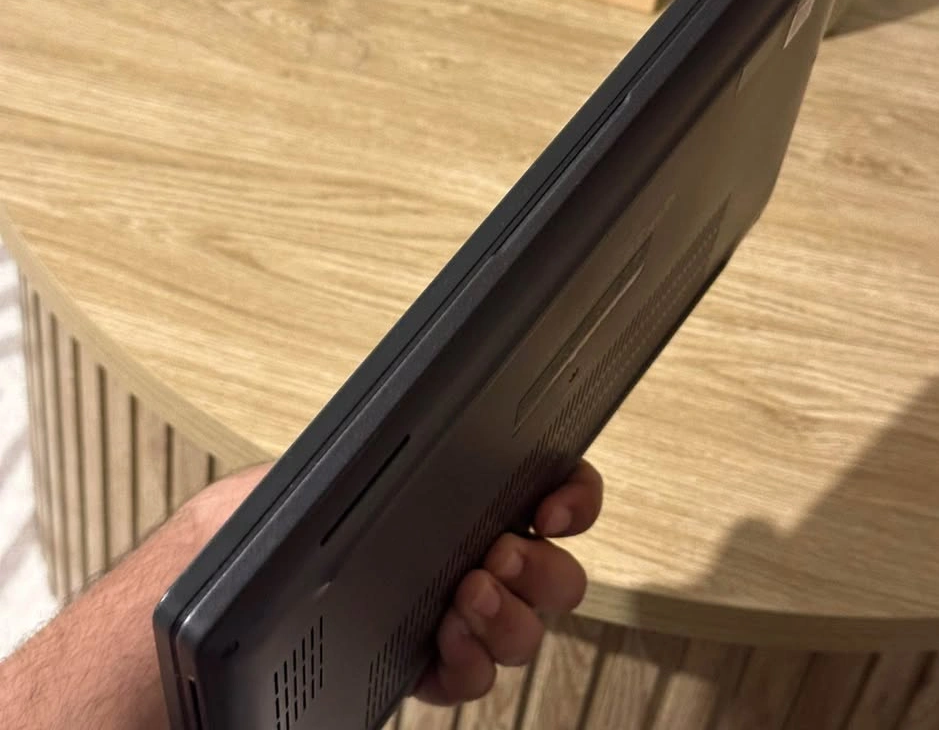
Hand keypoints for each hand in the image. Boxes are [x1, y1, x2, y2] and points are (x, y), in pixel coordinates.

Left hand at [189, 458, 603, 707]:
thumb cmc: (244, 532)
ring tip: (466, 595)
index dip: (570, 494)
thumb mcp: (300, 474)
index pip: (539, 488)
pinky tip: (447, 645)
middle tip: (498, 552)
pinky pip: (474, 676)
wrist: (194, 613)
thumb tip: (410, 436)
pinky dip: (474, 664)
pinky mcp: (418, 667)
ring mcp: (444, 614)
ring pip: (526, 627)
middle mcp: (458, 551)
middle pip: (552, 567)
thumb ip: (362, 457)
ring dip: (513, 617)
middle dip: (542, 565)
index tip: (557, 500)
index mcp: (447, 494)